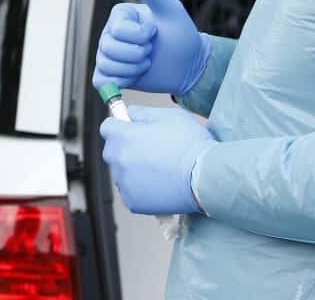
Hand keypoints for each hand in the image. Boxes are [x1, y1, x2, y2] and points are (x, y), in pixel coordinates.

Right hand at [93, 0, 208, 95]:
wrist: (189, 64)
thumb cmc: (181, 34)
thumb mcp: (171, 9)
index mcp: (120, 16)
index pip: (118, 30)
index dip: (140, 35)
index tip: (155, 32)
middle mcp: (110, 34)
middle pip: (108, 49)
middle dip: (138, 54)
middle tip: (152, 50)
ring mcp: (109, 55)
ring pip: (106, 65)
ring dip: (133, 68)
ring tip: (147, 62)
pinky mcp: (112, 75)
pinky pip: (101, 80)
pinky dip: (120, 81)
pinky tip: (135, 75)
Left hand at [100, 105, 214, 215]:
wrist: (207, 177)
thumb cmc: (191, 146)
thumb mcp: (168, 116)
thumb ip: (142, 112)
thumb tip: (130, 113)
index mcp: (124, 136)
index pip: (107, 127)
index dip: (120, 126)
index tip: (129, 129)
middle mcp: (119, 160)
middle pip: (112, 150)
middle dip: (126, 147)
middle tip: (149, 149)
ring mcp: (124, 183)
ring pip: (121, 172)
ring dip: (132, 168)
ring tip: (158, 167)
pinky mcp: (133, 202)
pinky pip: (129, 191)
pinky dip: (139, 187)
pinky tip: (158, 182)